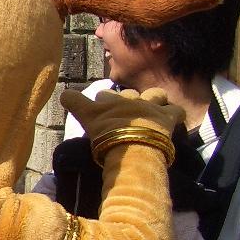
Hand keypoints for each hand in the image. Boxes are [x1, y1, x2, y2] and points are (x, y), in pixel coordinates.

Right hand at [59, 86, 182, 147]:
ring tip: (153, 109)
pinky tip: (174, 118)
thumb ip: (74, 102)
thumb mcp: (85, 117)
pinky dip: (175, 114)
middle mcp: (129, 100)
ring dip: (154, 100)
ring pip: (155, 94)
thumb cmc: (105, 134)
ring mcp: (149, 107)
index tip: (99, 106)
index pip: (102, 94)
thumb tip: (63, 93)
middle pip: (128, 93)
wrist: (131, 146)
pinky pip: (176, 111)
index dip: (101, 100)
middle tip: (125, 114)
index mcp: (109, 101)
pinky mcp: (167, 117)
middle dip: (127, 99)